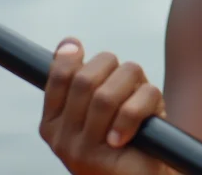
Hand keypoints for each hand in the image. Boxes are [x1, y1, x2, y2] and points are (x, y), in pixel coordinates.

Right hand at [39, 38, 169, 174]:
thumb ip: (89, 78)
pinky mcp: (102, 158)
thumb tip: (67, 43)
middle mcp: (60, 138)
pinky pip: (130, 111)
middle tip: (131, 83)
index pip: (58, 77)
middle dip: (117, 69)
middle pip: (85, 79)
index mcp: (54, 122)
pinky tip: (143, 123)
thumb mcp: (109, 102)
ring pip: (108, 93)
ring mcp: (78, 150)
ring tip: (141, 101)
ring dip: (136, 86)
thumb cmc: (130, 133)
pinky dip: (147, 105)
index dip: (70, 57)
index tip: (79, 48)